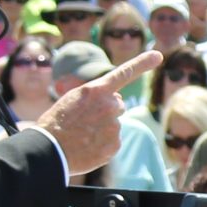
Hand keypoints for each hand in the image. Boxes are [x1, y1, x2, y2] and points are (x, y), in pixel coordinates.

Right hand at [32, 47, 162, 173]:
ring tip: (82, 135)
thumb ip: (96, 98)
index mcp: (96, 90)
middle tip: (85, 120)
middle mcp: (110, 105)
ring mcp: (114, 125)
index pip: (124, 73)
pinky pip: (113, 142)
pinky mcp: (115, 144)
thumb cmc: (56, 124)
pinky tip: (87, 146)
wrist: (49, 150)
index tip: (158, 56)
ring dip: (102, 129)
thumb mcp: (73, 100)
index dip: (143, 63)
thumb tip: (116, 105)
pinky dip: (103, 145)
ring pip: (114, 124)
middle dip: (107, 110)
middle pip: (118, 105)